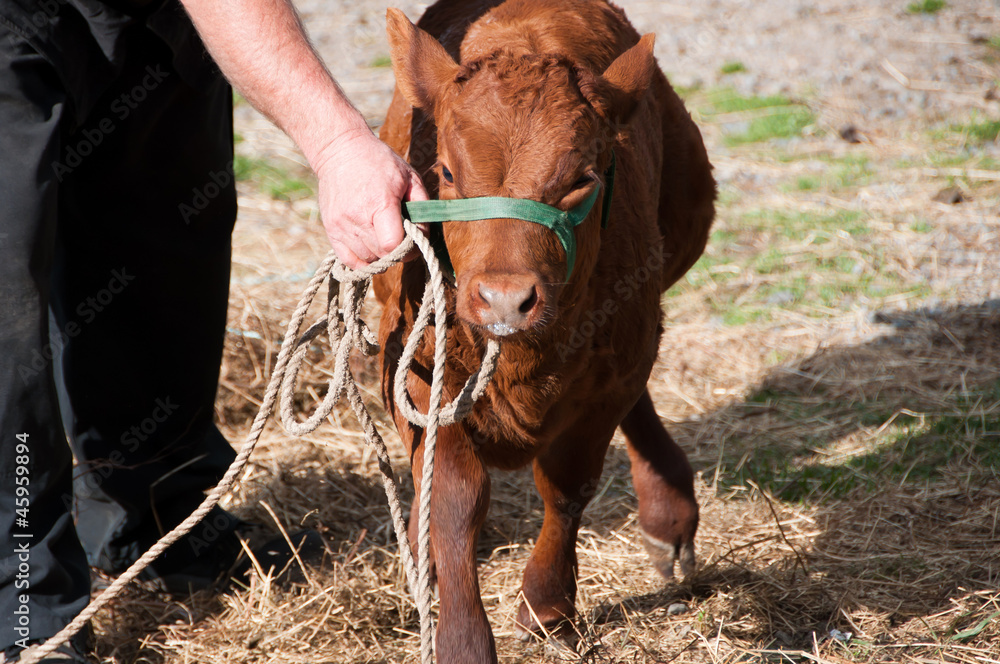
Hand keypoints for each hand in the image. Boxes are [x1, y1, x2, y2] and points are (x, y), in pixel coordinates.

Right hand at [313, 127, 428, 268]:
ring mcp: (340, 225)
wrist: (340, 150)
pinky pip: (349, 260)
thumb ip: (421, 207)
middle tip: (401, 238)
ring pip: (367, 259)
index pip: (393, 244)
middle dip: (397, 252)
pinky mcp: (331, 229)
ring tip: (385, 237)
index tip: (413, 241)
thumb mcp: (409, 176)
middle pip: (382, 254)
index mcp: (380, 202)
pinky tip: (371, 249)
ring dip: (380, 255)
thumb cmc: (379, 162)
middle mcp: (357, 217)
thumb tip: (423, 235)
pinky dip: (363, 261)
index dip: (408, 248)